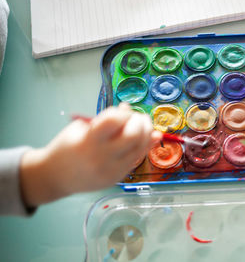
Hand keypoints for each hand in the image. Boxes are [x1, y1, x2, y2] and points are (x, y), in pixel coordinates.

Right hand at [20, 103, 161, 207]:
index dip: (123, 113)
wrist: (55, 177)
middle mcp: (101, 157)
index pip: (114, 121)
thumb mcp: (81, 128)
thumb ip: (105, 119)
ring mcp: (111, 170)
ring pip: (139, 149)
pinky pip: (136, 159)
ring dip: (147, 134)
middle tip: (140, 117)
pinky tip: (145, 137)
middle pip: (133, 136)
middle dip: (141, 122)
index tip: (124, 110)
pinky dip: (142, 147)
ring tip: (144, 125)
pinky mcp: (117, 178)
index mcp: (88, 141)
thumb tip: (128, 108)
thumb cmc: (66, 147)